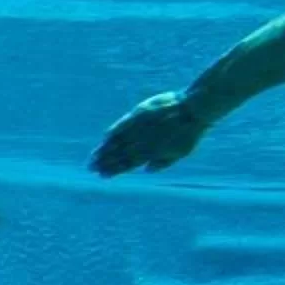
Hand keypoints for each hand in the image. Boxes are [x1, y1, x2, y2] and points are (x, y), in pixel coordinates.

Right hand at [89, 90, 206, 176]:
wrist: (192, 109)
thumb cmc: (189, 133)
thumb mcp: (180, 152)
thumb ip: (163, 162)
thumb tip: (147, 171)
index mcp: (152, 153)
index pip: (128, 164)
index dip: (114, 170)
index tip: (103, 175)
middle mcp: (143, 142)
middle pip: (119, 154)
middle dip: (104, 162)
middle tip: (91, 168)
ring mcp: (140, 127)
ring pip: (118, 141)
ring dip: (104, 149)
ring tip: (93, 156)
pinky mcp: (140, 113)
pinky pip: (123, 124)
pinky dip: (113, 131)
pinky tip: (105, 137)